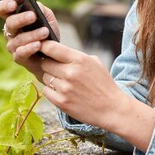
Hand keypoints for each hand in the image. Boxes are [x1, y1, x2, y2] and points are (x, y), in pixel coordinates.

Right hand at [0, 0, 59, 81]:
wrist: (55, 54)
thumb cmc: (48, 32)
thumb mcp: (48, 18)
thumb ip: (42, 10)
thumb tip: (36, 5)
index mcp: (14, 18)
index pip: (1, 9)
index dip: (4, 6)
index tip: (14, 4)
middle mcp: (10, 31)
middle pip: (9, 23)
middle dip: (21, 19)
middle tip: (33, 16)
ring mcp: (12, 46)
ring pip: (18, 39)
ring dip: (32, 35)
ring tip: (45, 32)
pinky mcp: (19, 58)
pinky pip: (21, 53)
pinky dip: (30, 48)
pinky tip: (38, 44)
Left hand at [40, 41, 154, 150]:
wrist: (111, 108)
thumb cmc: (103, 83)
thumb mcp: (94, 62)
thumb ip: (75, 56)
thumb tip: (57, 52)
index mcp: (80, 59)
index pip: (51, 48)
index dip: (44, 46)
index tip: (43, 48)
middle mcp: (70, 73)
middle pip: (45, 63)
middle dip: (49, 64)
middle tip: (57, 68)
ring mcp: (65, 88)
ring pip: (44, 77)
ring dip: (51, 78)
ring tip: (64, 82)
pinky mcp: (61, 102)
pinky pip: (46, 91)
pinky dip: (51, 90)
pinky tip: (63, 91)